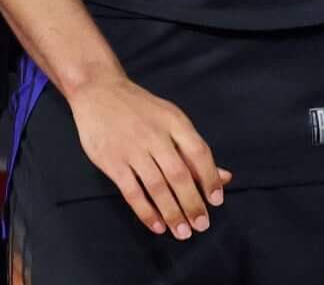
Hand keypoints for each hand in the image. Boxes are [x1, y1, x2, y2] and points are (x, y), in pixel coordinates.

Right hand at [67, 75, 230, 238]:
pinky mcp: (112, 161)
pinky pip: (132, 192)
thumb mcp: (170, 119)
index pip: (198, 152)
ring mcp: (132, 148)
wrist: (98, 90)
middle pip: (179, 174)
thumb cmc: (140, 109)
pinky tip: (157, 225)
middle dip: (192, 203)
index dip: (209, 178)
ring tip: (182, 232)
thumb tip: (224, 178)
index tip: (216, 201)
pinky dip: (146, 211)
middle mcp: (155, 134)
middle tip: (201, 225)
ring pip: (157, 187)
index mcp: (174, 121)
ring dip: (172, 212)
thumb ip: (194, 150)